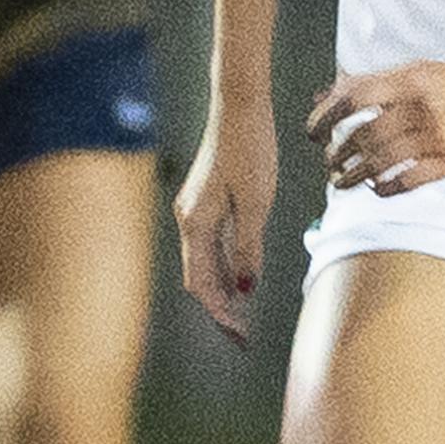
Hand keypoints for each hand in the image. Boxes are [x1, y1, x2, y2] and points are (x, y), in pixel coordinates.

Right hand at [175, 115, 279, 344]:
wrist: (239, 107)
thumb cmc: (251, 150)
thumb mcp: (256, 203)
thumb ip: (248, 247)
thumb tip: (245, 287)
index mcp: (196, 223)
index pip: (202, 282)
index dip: (219, 313)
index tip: (238, 336)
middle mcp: (188, 219)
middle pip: (199, 276)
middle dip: (218, 308)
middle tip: (241, 336)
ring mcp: (193, 209)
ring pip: (203, 261)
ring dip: (220, 289)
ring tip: (242, 315)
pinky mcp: (204, 200)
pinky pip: (210, 243)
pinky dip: (223, 265)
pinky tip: (240, 277)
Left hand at [307, 55, 444, 193]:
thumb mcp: (407, 72)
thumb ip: (365, 84)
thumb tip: (320, 98)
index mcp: (407, 80)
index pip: (355, 98)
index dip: (327, 117)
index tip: (312, 134)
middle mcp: (422, 107)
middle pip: (367, 135)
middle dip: (339, 153)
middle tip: (329, 161)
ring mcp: (438, 135)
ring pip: (385, 161)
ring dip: (355, 175)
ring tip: (341, 182)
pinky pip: (412, 181)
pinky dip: (388, 188)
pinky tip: (376, 188)